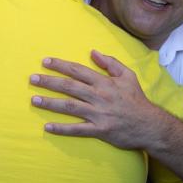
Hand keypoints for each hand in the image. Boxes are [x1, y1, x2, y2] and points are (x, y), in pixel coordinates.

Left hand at [30, 50, 169, 149]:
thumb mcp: (128, 76)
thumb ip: (110, 63)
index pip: (78, 71)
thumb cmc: (136, 100)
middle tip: (32, 79)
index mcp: (105, 82)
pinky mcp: (100, 130)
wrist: (150, 125)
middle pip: (70, 87)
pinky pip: (78, 129)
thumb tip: (93, 52)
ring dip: (50, 103)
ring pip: (70, 107)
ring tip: (34, 100)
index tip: (45, 62)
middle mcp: (99, 96)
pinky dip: (62, 129)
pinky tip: (47, 127)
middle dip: (49, 82)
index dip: (60, 65)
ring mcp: (99, 114)